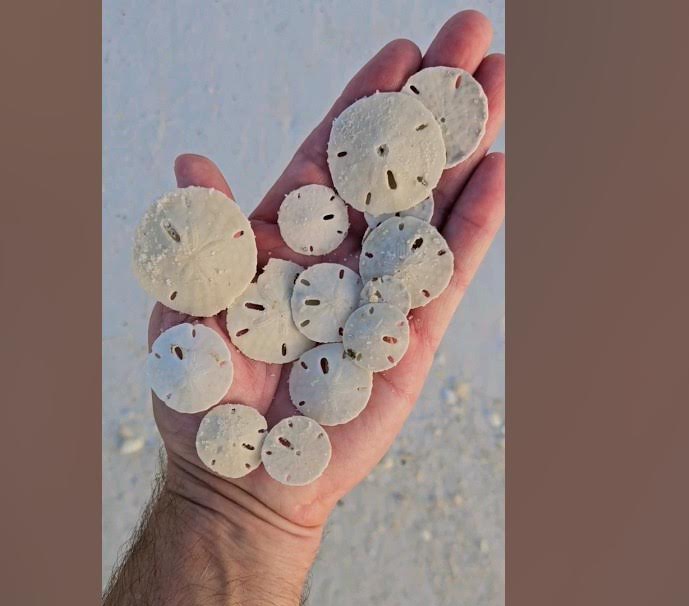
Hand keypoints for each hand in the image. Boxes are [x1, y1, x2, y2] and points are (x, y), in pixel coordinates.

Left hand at [148, 10, 505, 530]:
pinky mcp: (413, 333)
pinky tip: (502, 168)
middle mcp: (341, 250)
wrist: (242, 479)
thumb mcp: (186, 308)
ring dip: (467, 143)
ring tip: (503, 81)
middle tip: (473, 34)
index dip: (365, 100)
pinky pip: (449, 269)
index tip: (401, 48)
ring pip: (433, 202)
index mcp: (284, 234)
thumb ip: (202, 236)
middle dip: (433, 99)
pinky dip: (475, 222)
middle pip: (396, 162)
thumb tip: (188, 161)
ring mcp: (381, 287)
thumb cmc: (203, 397)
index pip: (332, 151)